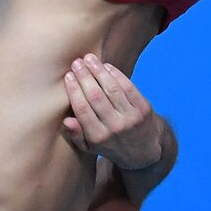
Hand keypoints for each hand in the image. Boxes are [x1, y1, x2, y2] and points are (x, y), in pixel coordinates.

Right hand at [62, 55, 163, 169]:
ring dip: (99, 71)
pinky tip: (107, 66)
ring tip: (89, 59)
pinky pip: (129, 87)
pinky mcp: (144, 109)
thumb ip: (77, 135)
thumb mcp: (90, 147)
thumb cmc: (110, 145)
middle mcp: (115, 128)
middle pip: (96, 96)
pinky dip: (117, 75)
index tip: (68, 76)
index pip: (83, 109)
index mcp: (98, 137)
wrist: (142, 152)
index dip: (74, 90)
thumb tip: (67, 121)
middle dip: (84, 76)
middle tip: (76, 62)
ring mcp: (131, 118)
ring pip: (112, 89)